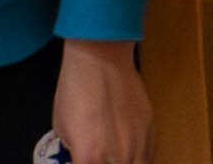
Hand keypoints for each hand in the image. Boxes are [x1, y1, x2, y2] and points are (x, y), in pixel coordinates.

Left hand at [50, 38, 146, 163]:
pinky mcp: (150, 129)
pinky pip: (148, 155)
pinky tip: (129, 152)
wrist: (100, 60)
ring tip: (115, 157)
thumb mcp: (62, 128)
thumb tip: (79, 157)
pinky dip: (139, 158)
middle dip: (104, 163)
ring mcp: (137, 144)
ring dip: (125, 163)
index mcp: (89, 158)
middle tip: (99, 156)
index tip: (81, 159)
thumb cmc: (78, 88)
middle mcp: (117, 156)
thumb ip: (74, 151)